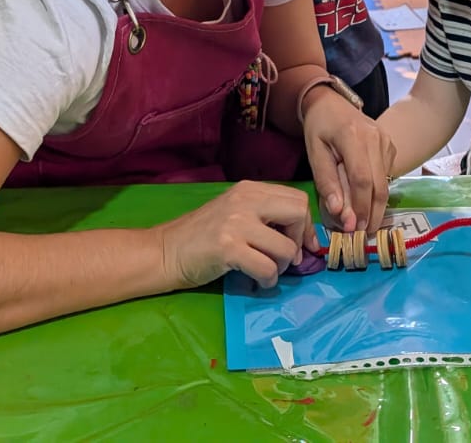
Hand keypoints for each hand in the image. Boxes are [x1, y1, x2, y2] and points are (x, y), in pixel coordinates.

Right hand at [154, 181, 312, 289]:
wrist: (164, 252)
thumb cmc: (201, 237)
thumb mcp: (236, 214)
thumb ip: (266, 217)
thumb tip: (305, 238)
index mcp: (249, 189)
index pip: (296, 199)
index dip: (305, 224)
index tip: (301, 245)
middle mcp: (245, 200)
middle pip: (298, 212)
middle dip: (299, 239)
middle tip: (286, 257)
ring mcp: (236, 223)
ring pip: (286, 247)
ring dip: (281, 266)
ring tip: (265, 270)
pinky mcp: (228, 248)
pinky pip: (268, 268)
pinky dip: (268, 281)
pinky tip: (255, 281)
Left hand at [302, 89, 393, 232]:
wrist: (331, 103)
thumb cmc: (319, 127)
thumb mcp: (314, 152)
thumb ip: (326, 181)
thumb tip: (339, 212)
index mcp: (353, 136)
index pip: (362, 179)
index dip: (359, 207)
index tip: (353, 228)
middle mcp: (376, 137)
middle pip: (379, 185)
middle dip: (371, 214)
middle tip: (362, 235)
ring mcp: (386, 141)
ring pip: (385, 183)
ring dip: (375, 207)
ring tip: (363, 224)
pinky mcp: (390, 146)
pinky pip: (386, 176)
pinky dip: (377, 193)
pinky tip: (367, 203)